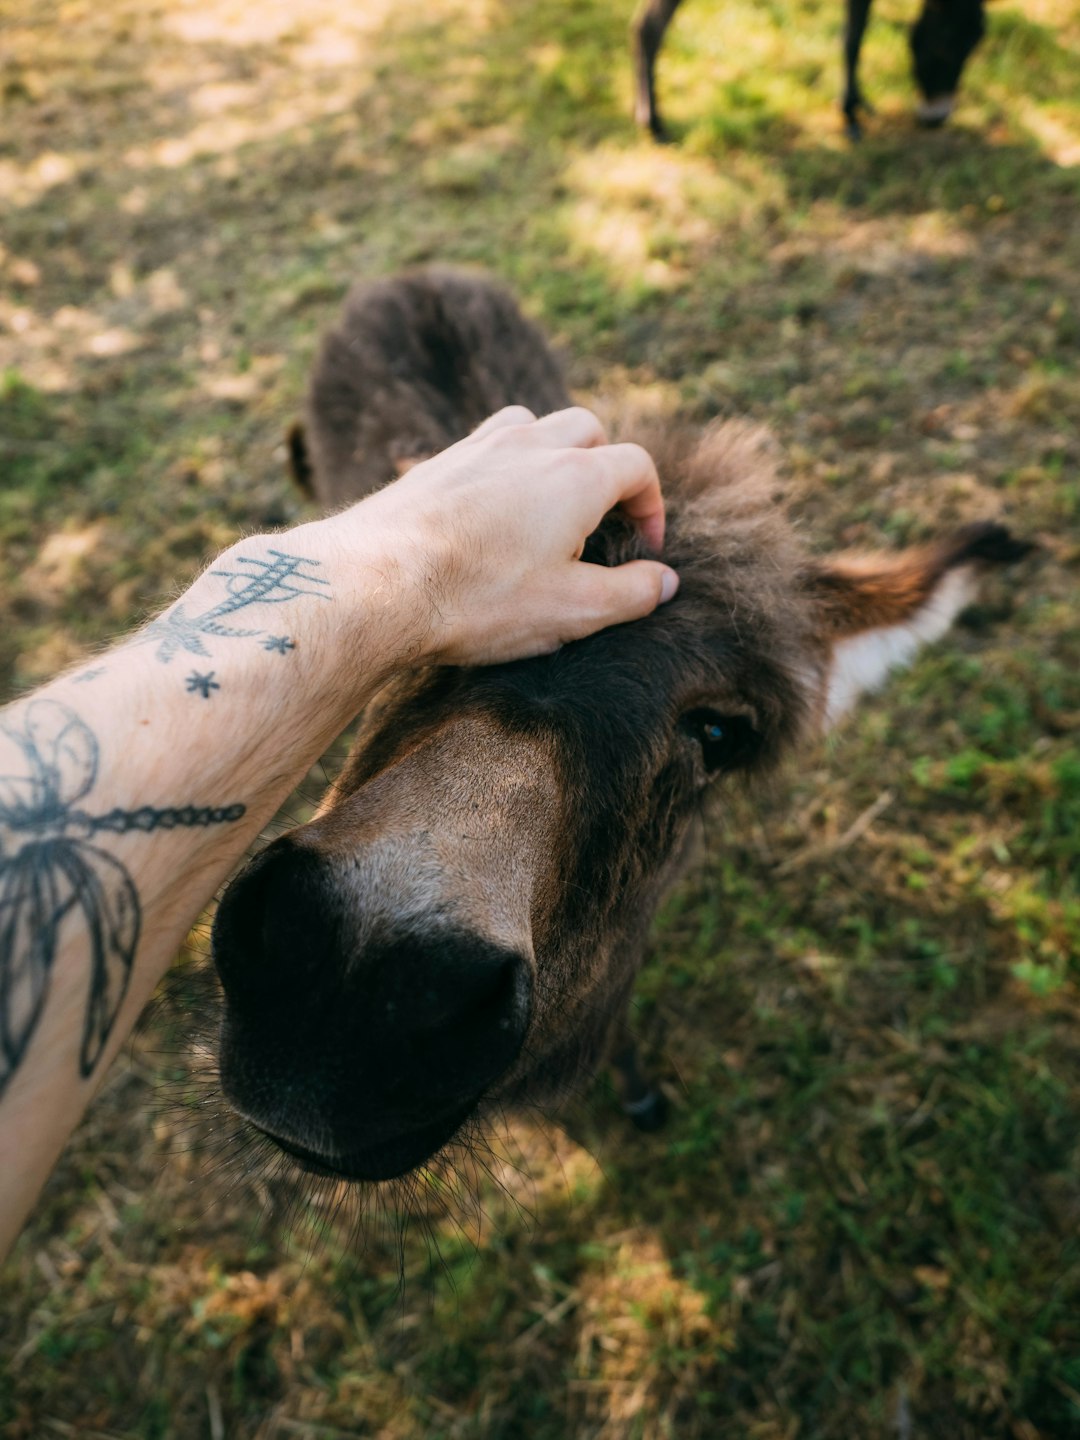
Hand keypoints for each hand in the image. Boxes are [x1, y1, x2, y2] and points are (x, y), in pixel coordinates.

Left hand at [340, 406, 679, 664]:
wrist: (372, 583)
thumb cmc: (478, 599)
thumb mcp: (572, 611)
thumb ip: (629, 594)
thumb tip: (663, 582)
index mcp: (577, 476)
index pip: (637, 465)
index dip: (651, 506)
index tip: (643, 549)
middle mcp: (531, 445)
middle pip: (588, 429)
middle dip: (607, 468)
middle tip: (602, 521)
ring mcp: (478, 447)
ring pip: (534, 425)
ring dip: (554, 454)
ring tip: (549, 506)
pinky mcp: (436, 463)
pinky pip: (485, 444)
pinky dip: (505, 464)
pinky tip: (492, 510)